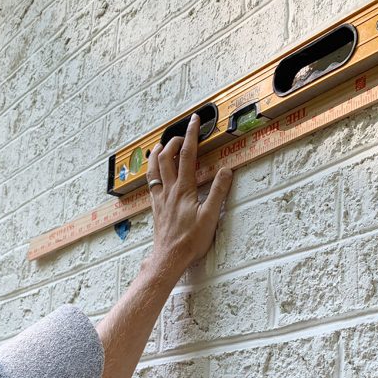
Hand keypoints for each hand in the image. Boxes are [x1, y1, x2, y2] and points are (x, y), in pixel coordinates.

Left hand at [145, 113, 233, 272]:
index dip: (191, 135)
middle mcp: (169, 190)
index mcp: (183, 190)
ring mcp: (160, 199)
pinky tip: (154, 173)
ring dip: (156, 153)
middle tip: (182, 133)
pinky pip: (151, 183)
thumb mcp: (210, 217)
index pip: (186, 155)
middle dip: (173, 140)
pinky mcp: (156, 207)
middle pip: (166, 157)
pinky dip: (151, 171)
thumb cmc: (190, 240)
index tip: (194, 120)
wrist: (169, 257)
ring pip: (153, 169)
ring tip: (160, 144)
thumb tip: (226, 170)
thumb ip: (218, 192)